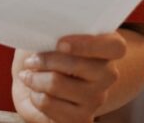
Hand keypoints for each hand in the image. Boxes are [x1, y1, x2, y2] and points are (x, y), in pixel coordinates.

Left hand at [11, 33, 126, 122]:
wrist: (35, 83)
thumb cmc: (46, 52)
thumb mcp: (51, 35)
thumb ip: (55, 31)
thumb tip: (42, 30)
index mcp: (107, 48)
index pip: (115, 47)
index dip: (87, 44)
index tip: (60, 43)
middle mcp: (108, 74)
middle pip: (77, 65)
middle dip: (45, 60)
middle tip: (30, 60)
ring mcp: (97, 98)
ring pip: (57, 83)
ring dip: (34, 78)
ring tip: (28, 75)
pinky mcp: (82, 117)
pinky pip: (49, 103)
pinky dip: (35, 96)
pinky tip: (36, 92)